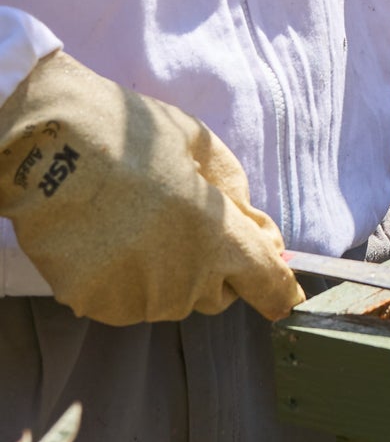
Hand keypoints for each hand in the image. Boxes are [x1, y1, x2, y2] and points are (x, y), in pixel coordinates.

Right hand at [0, 52, 304, 325]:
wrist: (49, 148)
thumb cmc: (133, 137)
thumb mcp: (205, 150)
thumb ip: (239, 197)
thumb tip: (259, 232)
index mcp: (220, 238)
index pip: (266, 283)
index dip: (280, 290)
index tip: (287, 296)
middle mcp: (183, 279)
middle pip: (218, 295)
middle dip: (220, 270)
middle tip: (196, 227)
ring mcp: (135, 297)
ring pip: (171, 300)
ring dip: (172, 274)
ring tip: (143, 222)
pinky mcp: (93, 304)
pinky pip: (128, 300)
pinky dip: (129, 279)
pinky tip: (112, 237)